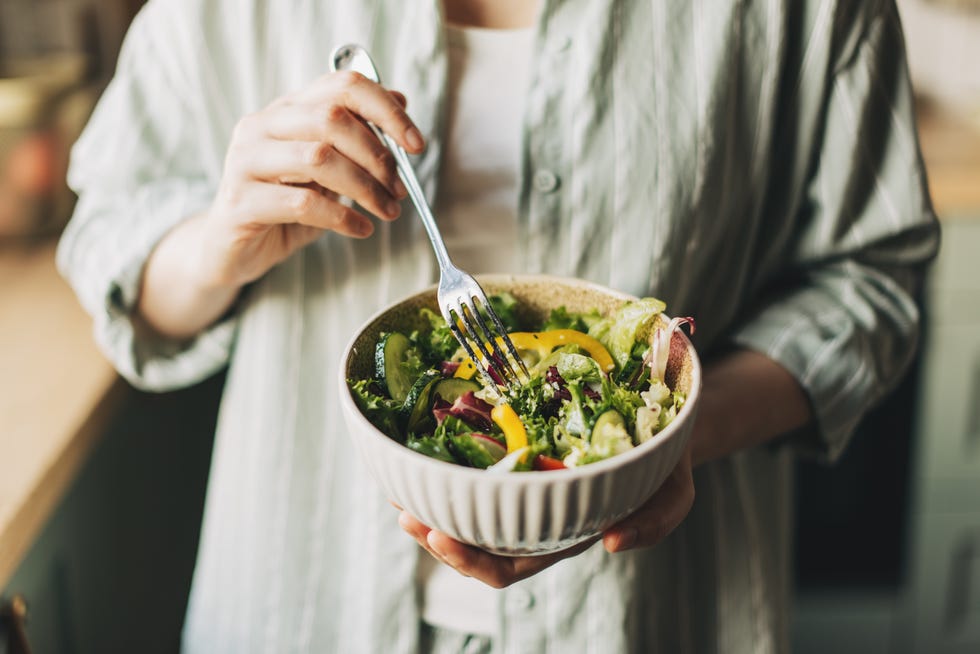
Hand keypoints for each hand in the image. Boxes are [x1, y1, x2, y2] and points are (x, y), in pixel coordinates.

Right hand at [199, 70, 422, 288]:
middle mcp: (261, 126)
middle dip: (378, 155)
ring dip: (364, 187)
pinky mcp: (240, 201)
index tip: (416, 144)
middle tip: (398, 188)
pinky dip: (342, 217)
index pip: (341, 86)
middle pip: (332, 118)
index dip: (385, 110)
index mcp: (286, 110)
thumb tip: (400, 102)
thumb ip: (356, 137)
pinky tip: (360, 229)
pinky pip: (302, 204)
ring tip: (387, 211)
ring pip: (318, 157)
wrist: (233, 250)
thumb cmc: (285, 207)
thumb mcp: (327, 170)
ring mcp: (245, 161)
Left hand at [398, 445, 694, 588]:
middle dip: (437, 534)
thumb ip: (656, 521)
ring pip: (469, 506)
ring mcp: (524, 483)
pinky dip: (446, 465)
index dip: (472, 560)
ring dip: (431, 502)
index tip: (439, 535)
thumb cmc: (666, 461)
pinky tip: (419, 452)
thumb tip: (614, 544)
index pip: (511, 563)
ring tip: (398, 488)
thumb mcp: (675, 492)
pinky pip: (475, 466)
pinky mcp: (517, 451)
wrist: (663, 420)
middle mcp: (536, 513)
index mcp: (566, 531)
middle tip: (406, 515)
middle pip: (476, 541)